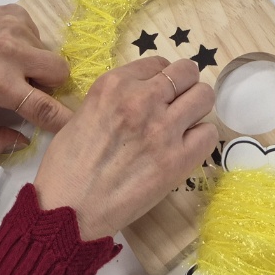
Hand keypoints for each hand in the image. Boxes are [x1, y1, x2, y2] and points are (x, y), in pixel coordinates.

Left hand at [0, 3, 73, 157]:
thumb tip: (21, 140)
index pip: (44, 107)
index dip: (64, 121)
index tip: (74, 127)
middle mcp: (13, 52)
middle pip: (61, 74)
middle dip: (51, 87)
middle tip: (28, 92)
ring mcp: (18, 27)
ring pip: (49, 54)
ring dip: (37, 67)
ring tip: (9, 69)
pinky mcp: (18, 12)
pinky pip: (38, 37)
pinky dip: (28, 48)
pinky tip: (3, 50)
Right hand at [34, 57, 217, 239]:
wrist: (68, 211)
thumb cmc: (65, 168)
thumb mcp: (83, 115)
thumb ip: (114, 101)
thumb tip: (137, 100)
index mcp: (114, 85)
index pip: (157, 62)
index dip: (161, 77)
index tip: (159, 92)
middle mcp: (142, 99)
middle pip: (187, 72)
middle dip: (185, 85)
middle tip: (177, 103)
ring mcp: (163, 128)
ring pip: (204, 96)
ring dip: (197, 108)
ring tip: (186, 123)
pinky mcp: (178, 160)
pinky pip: (209, 134)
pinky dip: (201, 138)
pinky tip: (187, 147)